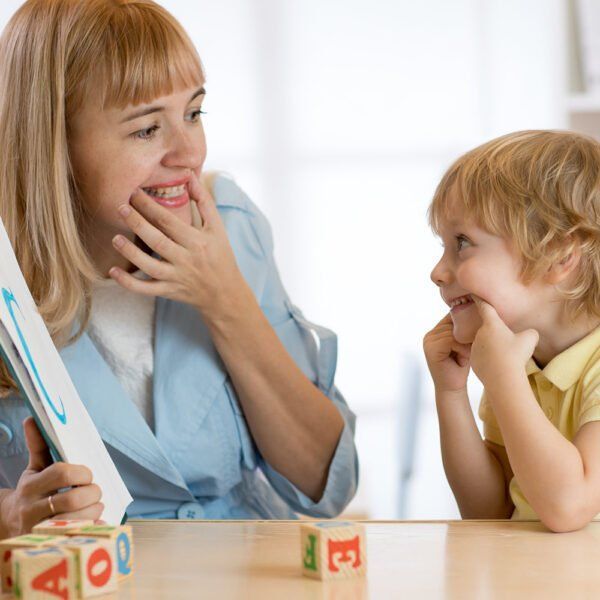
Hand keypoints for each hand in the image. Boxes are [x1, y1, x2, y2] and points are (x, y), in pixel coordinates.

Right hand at [0, 418, 102, 536]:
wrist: (9, 525)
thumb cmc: (31, 492)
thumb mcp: (33, 469)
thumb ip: (38, 445)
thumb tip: (33, 418)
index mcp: (31, 486)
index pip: (61, 473)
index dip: (81, 472)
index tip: (87, 474)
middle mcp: (32, 509)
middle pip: (73, 499)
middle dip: (92, 493)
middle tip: (95, 491)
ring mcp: (39, 530)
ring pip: (77, 521)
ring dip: (94, 511)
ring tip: (94, 506)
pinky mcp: (49, 545)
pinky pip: (77, 537)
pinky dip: (91, 529)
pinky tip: (93, 523)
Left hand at [109, 173, 248, 320]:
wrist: (226, 293)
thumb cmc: (221, 256)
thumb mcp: (217, 228)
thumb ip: (203, 202)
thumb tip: (190, 176)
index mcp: (197, 242)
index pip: (169, 222)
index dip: (150, 206)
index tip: (134, 193)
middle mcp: (187, 260)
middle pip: (157, 241)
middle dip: (137, 224)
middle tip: (120, 207)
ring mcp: (177, 278)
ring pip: (149, 266)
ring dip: (130, 253)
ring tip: (115, 238)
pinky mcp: (169, 291)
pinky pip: (146, 289)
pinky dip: (129, 283)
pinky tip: (113, 272)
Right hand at [423, 313, 471, 392]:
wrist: (453, 388)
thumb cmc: (462, 366)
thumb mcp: (464, 344)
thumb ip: (463, 329)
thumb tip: (479, 310)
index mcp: (436, 331)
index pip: (453, 316)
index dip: (466, 320)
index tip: (477, 330)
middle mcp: (430, 334)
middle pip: (454, 322)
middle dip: (468, 335)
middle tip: (472, 350)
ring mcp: (428, 341)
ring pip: (454, 331)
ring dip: (466, 344)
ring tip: (467, 356)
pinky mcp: (431, 349)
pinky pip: (451, 340)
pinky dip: (462, 349)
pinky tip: (463, 359)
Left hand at [470, 296, 537, 385]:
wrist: (503, 378)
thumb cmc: (516, 355)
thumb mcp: (530, 338)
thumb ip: (529, 332)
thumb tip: (527, 334)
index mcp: (491, 324)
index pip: (484, 307)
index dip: (479, 299)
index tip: (473, 293)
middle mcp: (479, 333)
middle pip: (489, 330)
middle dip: (497, 335)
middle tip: (509, 344)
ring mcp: (474, 347)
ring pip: (486, 345)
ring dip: (494, 348)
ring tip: (505, 359)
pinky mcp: (473, 361)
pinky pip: (483, 357)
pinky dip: (490, 360)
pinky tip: (499, 367)